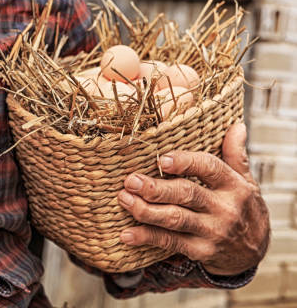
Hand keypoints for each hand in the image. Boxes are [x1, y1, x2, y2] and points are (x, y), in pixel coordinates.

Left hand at [118, 123, 269, 275]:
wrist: (253, 250)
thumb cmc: (242, 207)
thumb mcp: (245, 180)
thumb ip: (235, 154)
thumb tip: (235, 126)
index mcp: (234, 185)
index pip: (209, 168)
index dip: (185, 162)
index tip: (161, 159)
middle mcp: (224, 208)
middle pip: (187, 194)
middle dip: (156, 188)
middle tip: (130, 181)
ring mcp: (212, 231)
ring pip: (175, 219)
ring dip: (146, 210)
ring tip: (124, 199)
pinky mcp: (201, 251)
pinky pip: (170, 243)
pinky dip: (147, 237)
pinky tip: (126, 234)